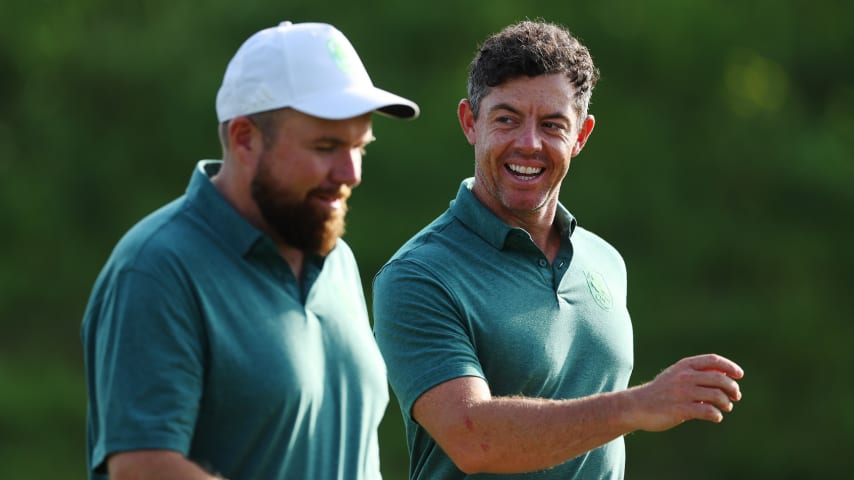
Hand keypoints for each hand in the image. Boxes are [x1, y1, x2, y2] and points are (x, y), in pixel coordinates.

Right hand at [626, 354, 743, 431]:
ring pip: (716, 395)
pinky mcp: (680, 409)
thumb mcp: (676, 376)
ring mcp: (682, 393)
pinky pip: (707, 411)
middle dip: (732, 388)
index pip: (713, 360)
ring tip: (726, 407)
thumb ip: (697, 374)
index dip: (730, 367)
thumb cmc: (662, 392)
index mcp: (684, 365)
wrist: (638, 406)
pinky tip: (716, 417)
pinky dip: (716, 415)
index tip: (739, 375)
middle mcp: (684, 376)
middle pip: (719, 379)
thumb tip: (726, 377)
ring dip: (726, 403)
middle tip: (736, 396)